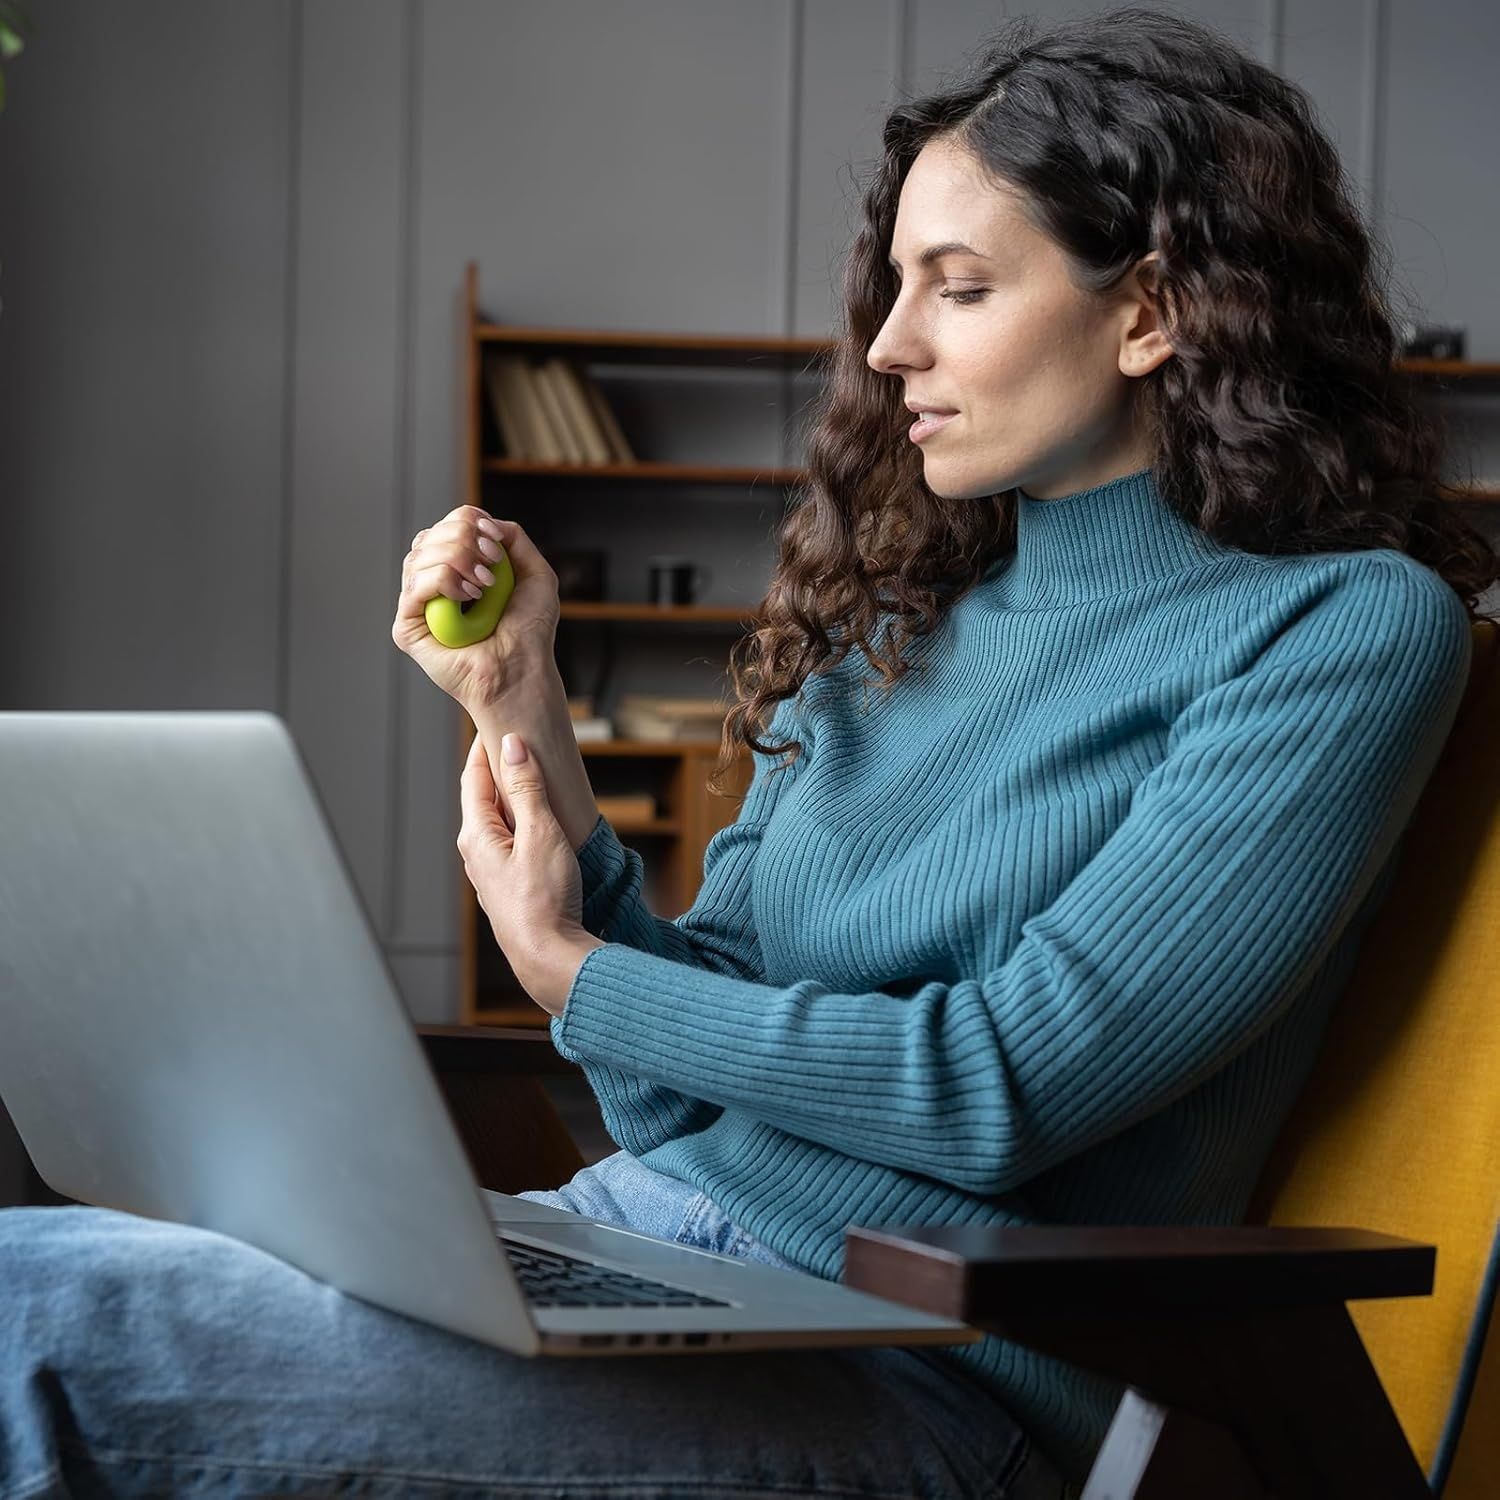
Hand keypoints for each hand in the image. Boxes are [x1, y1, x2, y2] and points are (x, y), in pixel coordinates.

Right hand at [392, 507, 560, 708]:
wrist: (522, 669)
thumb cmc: (530, 632)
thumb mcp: (536, 574)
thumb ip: (515, 539)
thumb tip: (483, 521)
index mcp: (458, 569)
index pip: (447, 526)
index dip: (469, 522)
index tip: (495, 544)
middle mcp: (433, 584)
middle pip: (430, 535)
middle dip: (465, 541)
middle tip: (491, 569)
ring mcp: (418, 605)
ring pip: (420, 554)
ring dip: (458, 560)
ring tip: (483, 587)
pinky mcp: (407, 627)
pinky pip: (414, 585)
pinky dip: (444, 580)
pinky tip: (467, 597)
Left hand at [457, 726, 602, 1015]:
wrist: (549, 956)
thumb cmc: (545, 898)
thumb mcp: (540, 833)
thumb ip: (526, 788)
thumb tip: (511, 745)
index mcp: (477, 834)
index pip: (474, 777)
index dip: (486, 748)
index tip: (497, 721)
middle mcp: (477, 853)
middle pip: (483, 798)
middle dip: (499, 769)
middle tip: (519, 742)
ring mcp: (491, 873)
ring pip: (497, 823)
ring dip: (512, 798)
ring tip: (533, 778)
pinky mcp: (508, 888)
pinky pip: (509, 843)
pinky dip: (521, 823)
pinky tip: (540, 825)